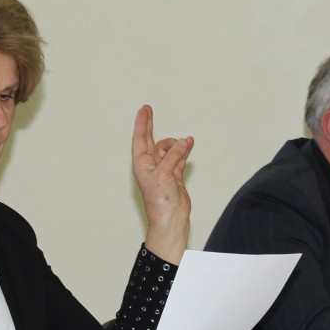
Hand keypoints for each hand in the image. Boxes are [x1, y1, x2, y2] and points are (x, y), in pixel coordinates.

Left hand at [132, 105, 193, 263]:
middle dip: (150, 125)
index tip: (143, 110)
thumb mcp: (164, 174)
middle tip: (148, 110)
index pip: (140, 139)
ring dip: (177, 144)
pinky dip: (184, 151)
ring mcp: (163, 170)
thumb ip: (173, 155)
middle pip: (151, 140)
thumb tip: (182, 142)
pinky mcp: (175, 175)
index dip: (142, 123)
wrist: (170, 219)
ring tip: (186, 141)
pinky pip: (179, 157)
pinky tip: (189, 143)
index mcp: (142, 164)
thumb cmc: (160, 202)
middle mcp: (151, 165)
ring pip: (169, 149)